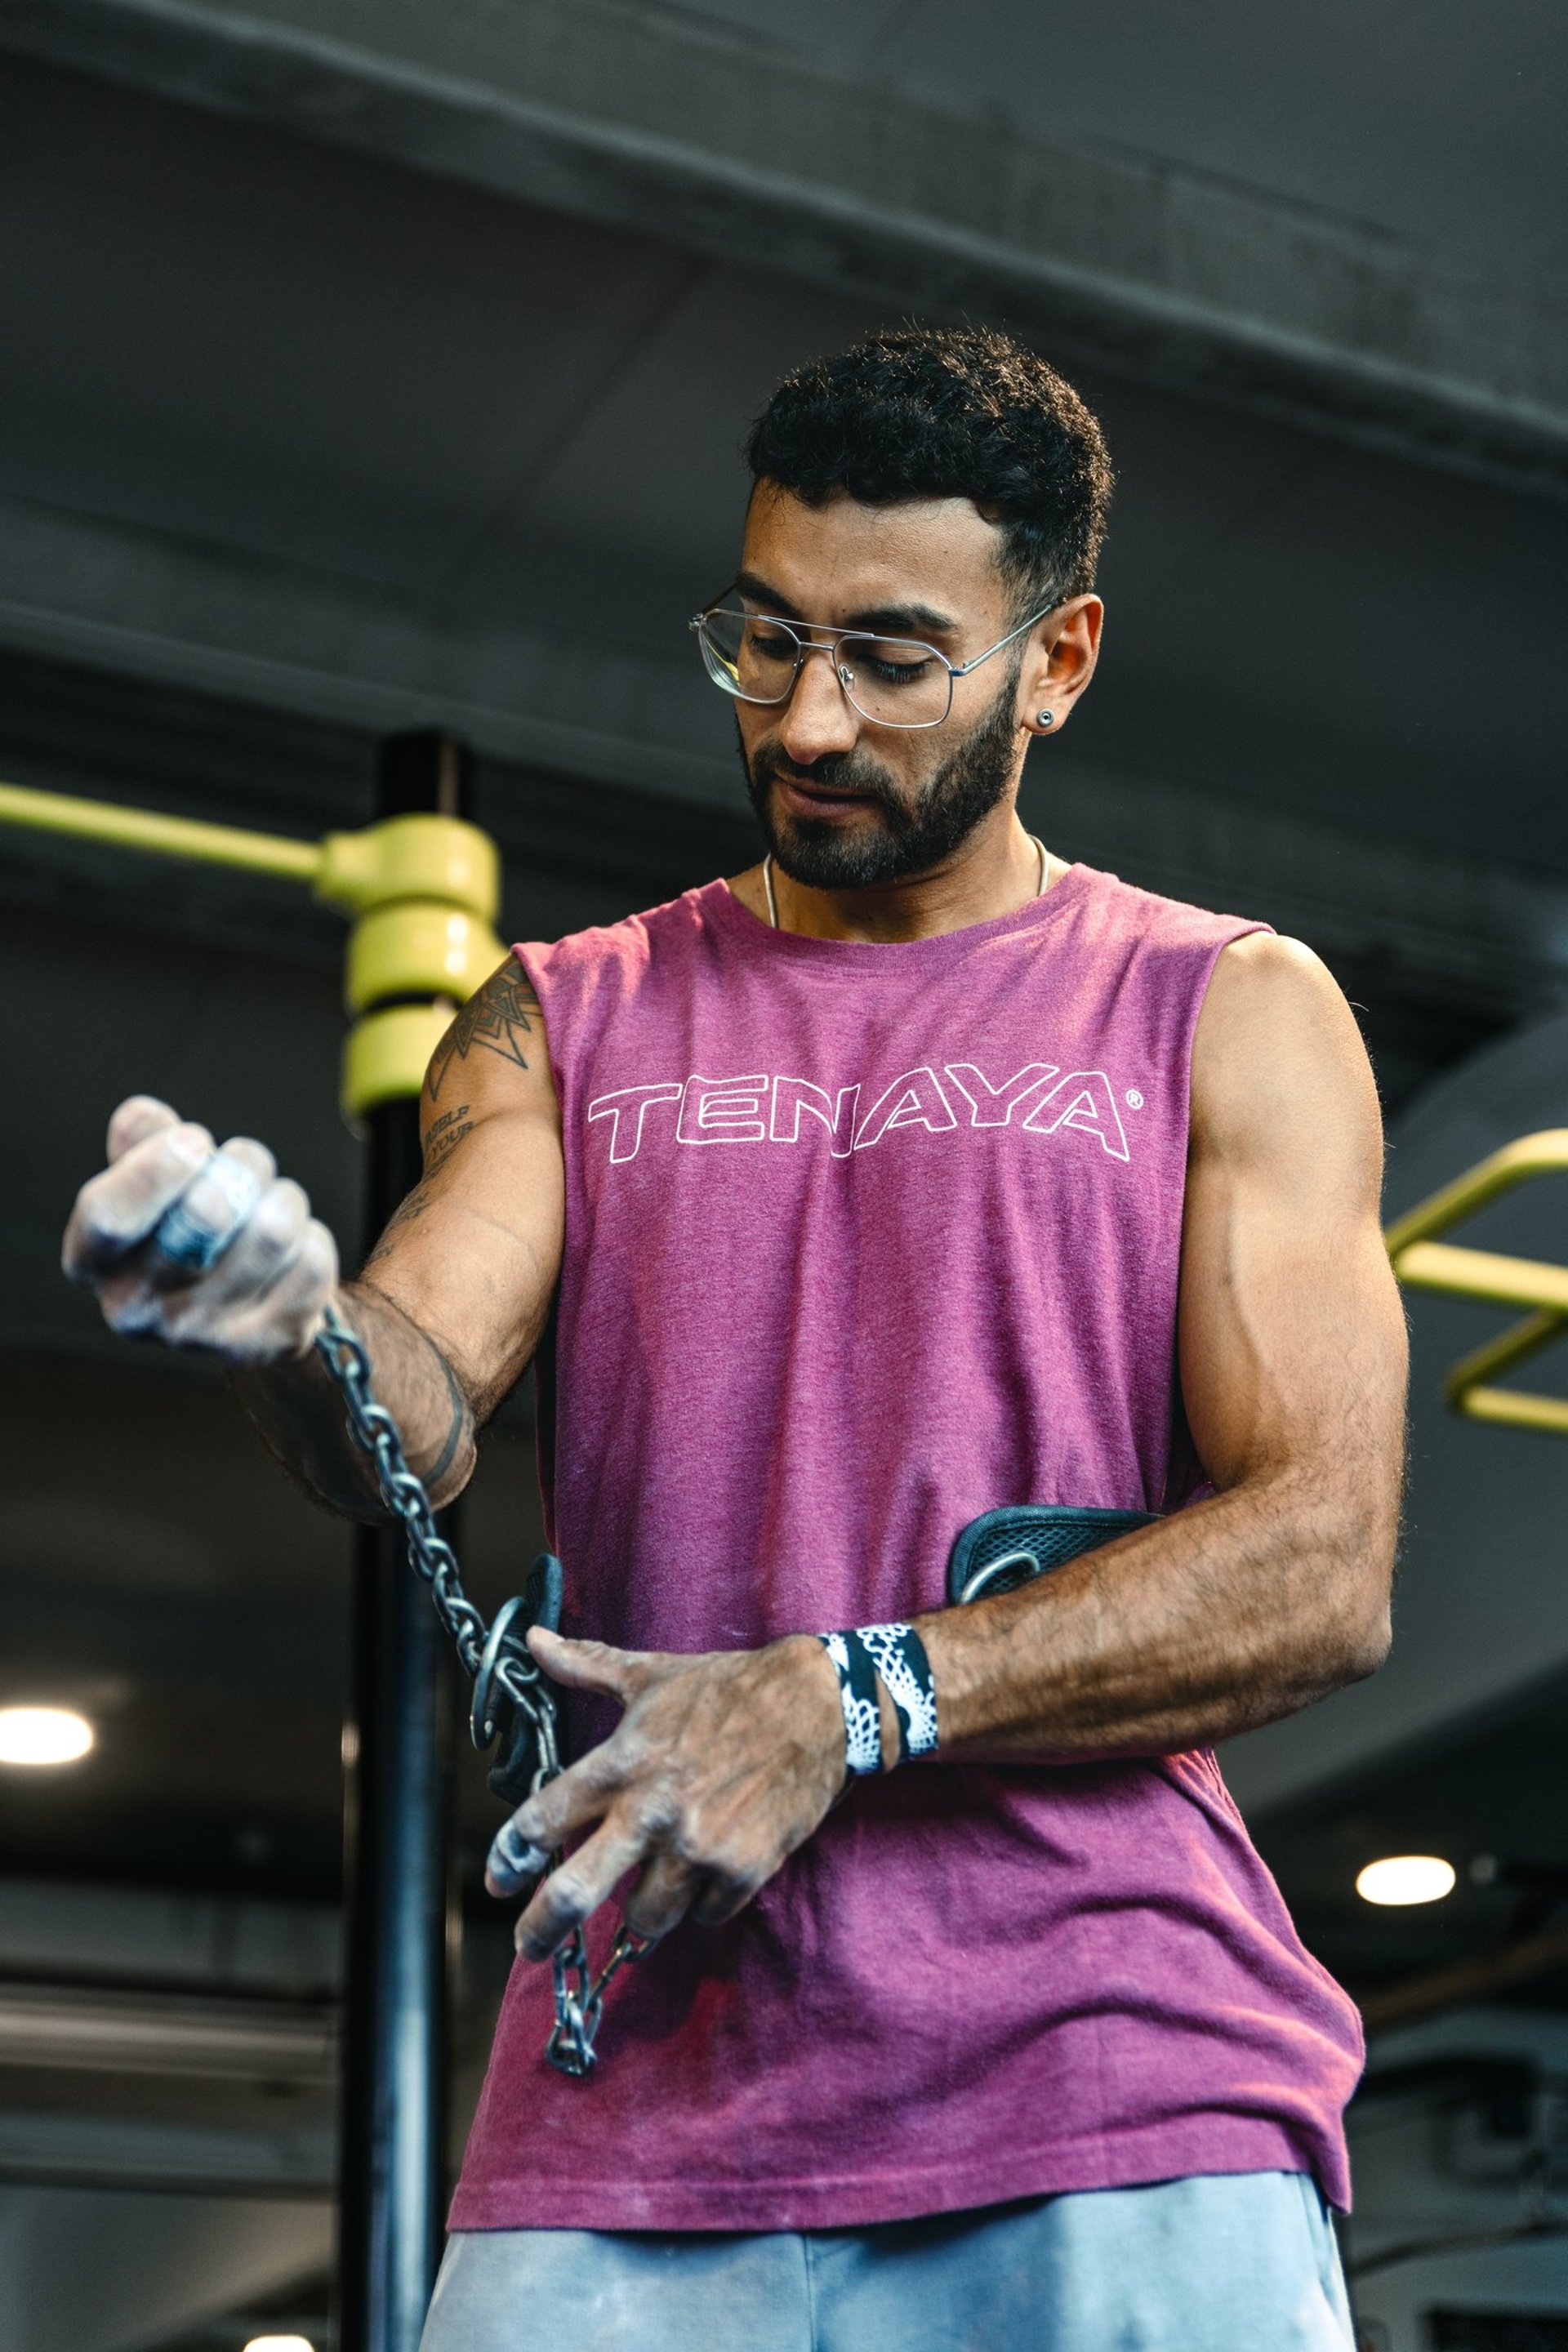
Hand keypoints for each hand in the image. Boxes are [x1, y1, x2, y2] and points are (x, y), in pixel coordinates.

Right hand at [63, 1095, 338, 1361]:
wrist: (246, 1295)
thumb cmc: (188, 1220)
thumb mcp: (154, 1174)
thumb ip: (143, 1138)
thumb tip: (143, 1117)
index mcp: (94, 1262)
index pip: (110, 1218)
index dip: (157, 1168)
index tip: (196, 1139)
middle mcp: (138, 1310)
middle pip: (204, 1216)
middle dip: (242, 1166)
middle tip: (249, 1161)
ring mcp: (204, 1334)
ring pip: (271, 1233)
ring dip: (284, 1199)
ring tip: (273, 1203)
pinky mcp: (269, 1341)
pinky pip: (311, 1263)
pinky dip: (311, 1237)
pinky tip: (291, 1249)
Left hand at [486, 1626, 847, 1957]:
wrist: (816, 1706)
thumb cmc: (727, 1689)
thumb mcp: (651, 1674)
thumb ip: (585, 1665)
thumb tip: (533, 1637)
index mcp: (622, 1763)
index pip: (543, 1819)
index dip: (510, 1855)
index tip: (499, 1877)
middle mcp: (652, 1812)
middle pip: (575, 1892)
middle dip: (541, 1928)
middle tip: (529, 1944)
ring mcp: (698, 1848)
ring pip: (645, 1918)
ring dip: (644, 1906)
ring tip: (654, 1881)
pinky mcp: (742, 1872)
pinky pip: (702, 1918)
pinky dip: (700, 1904)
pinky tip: (707, 1873)